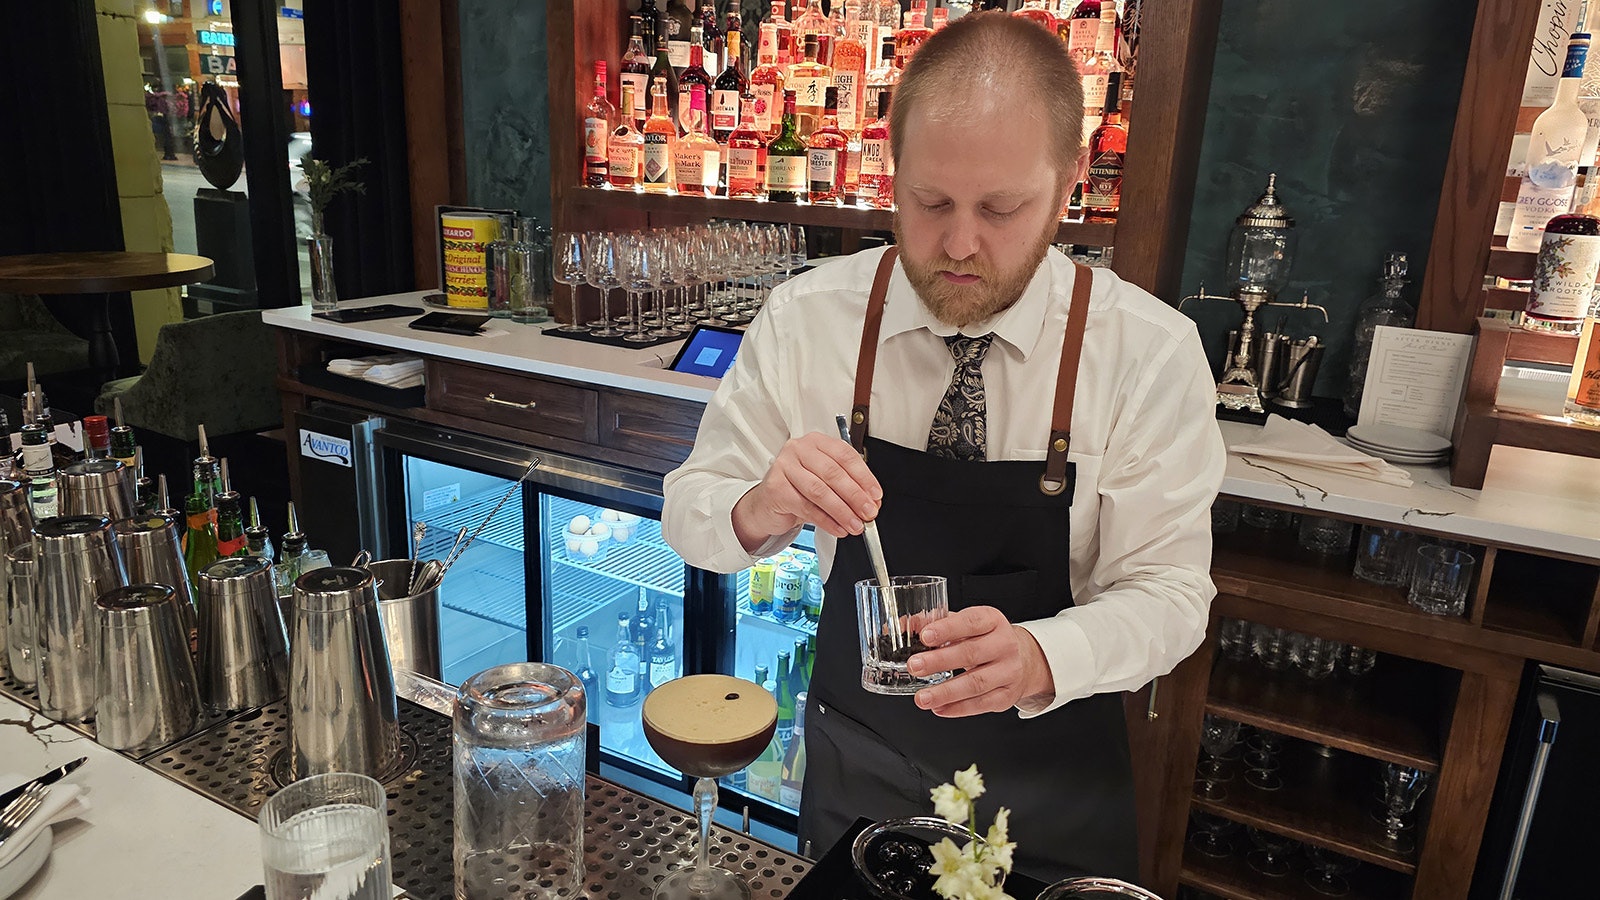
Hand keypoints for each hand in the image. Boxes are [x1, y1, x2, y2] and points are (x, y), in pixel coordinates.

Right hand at [731, 432, 882, 549]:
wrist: (767, 504)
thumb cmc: (798, 489)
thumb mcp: (825, 482)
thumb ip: (847, 487)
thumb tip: (871, 501)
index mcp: (816, 442)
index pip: (845, 455)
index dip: (864, 477)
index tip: (875, 495)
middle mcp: (798, 449)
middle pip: (833, 473)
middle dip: (855, 496)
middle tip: (869, 512)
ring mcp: (784, 467)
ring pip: (820, 491)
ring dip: (842, 511)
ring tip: (855, 525)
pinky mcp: (776, 488)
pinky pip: (806, 507)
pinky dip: (826, 521)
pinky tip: (838, 528)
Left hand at [908, 607, 1054, 716]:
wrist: (1023, 659)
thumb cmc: (986, 639)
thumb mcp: (967, 625)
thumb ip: (937, 624)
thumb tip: (904, 625)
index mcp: (993, 621)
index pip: (970, 622)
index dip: (947, 629)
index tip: (924, 636)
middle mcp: (1004, 645)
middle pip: (971, 653)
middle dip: (939, 661)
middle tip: (914, 666)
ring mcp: (1009, 671)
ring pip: (976, 683)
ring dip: (946, 692)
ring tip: (922, 697)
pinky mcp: (1007, 695)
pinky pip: (981, 704)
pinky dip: (958, 708)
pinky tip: (939, 708)